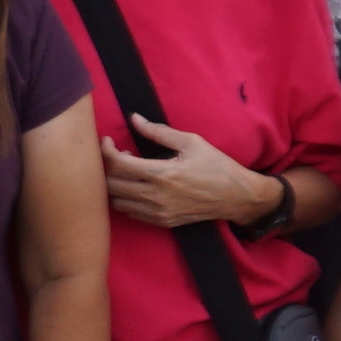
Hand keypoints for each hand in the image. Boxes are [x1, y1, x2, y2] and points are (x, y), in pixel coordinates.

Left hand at [104, 113, 269, 230]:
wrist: (236, 196)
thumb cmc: (216, 166)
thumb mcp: (191, 142)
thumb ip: (158, 132)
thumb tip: (134, 119)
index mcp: (162, 174)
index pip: (118, 164)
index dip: (105, 150)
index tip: (107, 141)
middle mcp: (156, 196)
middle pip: (111, 185)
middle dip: (107, 167)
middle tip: (117, 155)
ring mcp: (158, 212)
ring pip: (116, 202)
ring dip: (114, 185)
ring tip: (127, 171)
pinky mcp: (161, 222)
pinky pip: (130, 213)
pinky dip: (125, 198)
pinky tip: (136, 186)